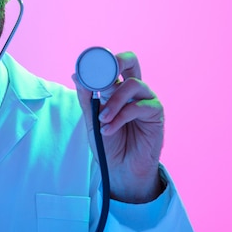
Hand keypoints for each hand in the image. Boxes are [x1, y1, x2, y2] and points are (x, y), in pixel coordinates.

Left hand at [72, 51, 164, 202]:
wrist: (119, 170)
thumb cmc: (107, 144)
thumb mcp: (91, 120)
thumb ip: (86, 98)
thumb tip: (76, 75)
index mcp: (115, 88)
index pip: (113, 65)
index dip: (101, 61)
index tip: (85, 69)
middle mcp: (132, 91)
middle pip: (131, 61)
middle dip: (118, 62)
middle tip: (104, 76)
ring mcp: (145, 100)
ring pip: (133, 84)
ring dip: (114, 102)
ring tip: (102, 119)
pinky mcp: (156, 114)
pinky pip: (139, 106)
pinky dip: (121, 117)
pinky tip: (109, 129)